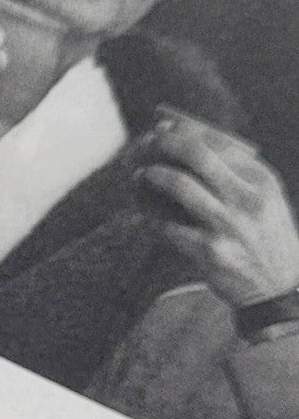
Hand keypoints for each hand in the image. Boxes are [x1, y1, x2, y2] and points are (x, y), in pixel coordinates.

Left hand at [135, 110, 298, 306]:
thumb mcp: (265, 199)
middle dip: (164, 144)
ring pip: (179, 185)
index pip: (218, 142)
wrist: (278, 288)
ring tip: (140, 175)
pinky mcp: (209, 252)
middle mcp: (246, 199)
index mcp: (262, 181)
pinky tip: (143, 216)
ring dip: (152, 175)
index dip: (184, 132)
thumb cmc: (265, 238)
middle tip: (145, 145)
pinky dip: (150, 218)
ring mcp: (228, 225)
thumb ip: (236, 173)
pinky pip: (168, 227)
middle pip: (197, 154)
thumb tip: (186, 143)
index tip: (162, 130)